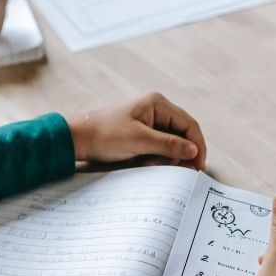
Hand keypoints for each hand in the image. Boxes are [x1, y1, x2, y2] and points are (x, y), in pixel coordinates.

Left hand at [66, 92, 206, 169]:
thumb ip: (169, 145)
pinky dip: (155, 158)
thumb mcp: (140, 140)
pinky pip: (156, 148)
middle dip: (179, 154)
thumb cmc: (104, 134)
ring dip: (165, 157)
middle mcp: (155, 110)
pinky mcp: (139, 134)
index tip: (198, 166)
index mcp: (158, 104)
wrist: (77, 138)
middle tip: (178, 171)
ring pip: (169, 143)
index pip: (189, 125)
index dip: (197, 146)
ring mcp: (147, 122)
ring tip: (149, 164)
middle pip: (181, 134)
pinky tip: (144, 163)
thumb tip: (193, 151)